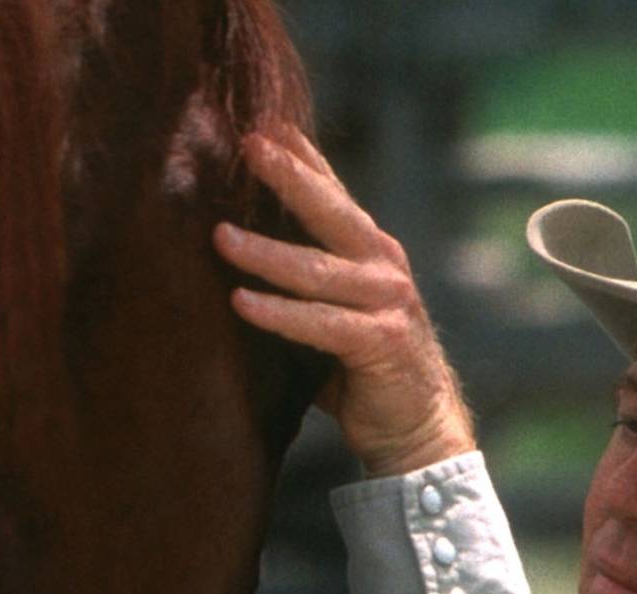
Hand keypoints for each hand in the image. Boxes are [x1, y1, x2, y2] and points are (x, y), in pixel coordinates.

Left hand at [215, 128, 476, 477]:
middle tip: (248, 144)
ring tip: (219, 235)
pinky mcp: (379, 342)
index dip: (302, 157)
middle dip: (288, 175)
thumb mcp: (332, 311)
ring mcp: (386, 302)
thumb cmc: (361, 369)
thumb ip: (304, 282)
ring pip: (316, 269)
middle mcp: (383, 266)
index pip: (332, 194)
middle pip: (330, 212)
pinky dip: (278, 313)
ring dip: (264, 252)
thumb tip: (236, 252)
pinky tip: (240, 301)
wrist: (416, 427)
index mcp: (370, 252)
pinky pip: (319, 323)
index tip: (266, 124)